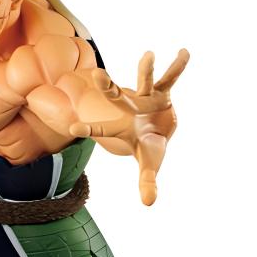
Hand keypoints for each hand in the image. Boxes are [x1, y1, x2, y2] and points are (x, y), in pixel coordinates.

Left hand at [70, 49, 189, 204]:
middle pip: (116, 98)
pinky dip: (177, 67)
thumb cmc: (148, 148)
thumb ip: (147, 181)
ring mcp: (145, 99)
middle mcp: (129, 110)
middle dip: (107, 88)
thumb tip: (148, 204)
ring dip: (145, 70)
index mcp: (121, 128)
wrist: (158, 131)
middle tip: (97, 74)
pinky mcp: (161, 93)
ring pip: (143, 82)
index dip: (90, 128)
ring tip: (148, 54)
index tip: (72, 127)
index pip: (102, 129)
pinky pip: (171, 78)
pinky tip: (184, 52)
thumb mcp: (149, 164)